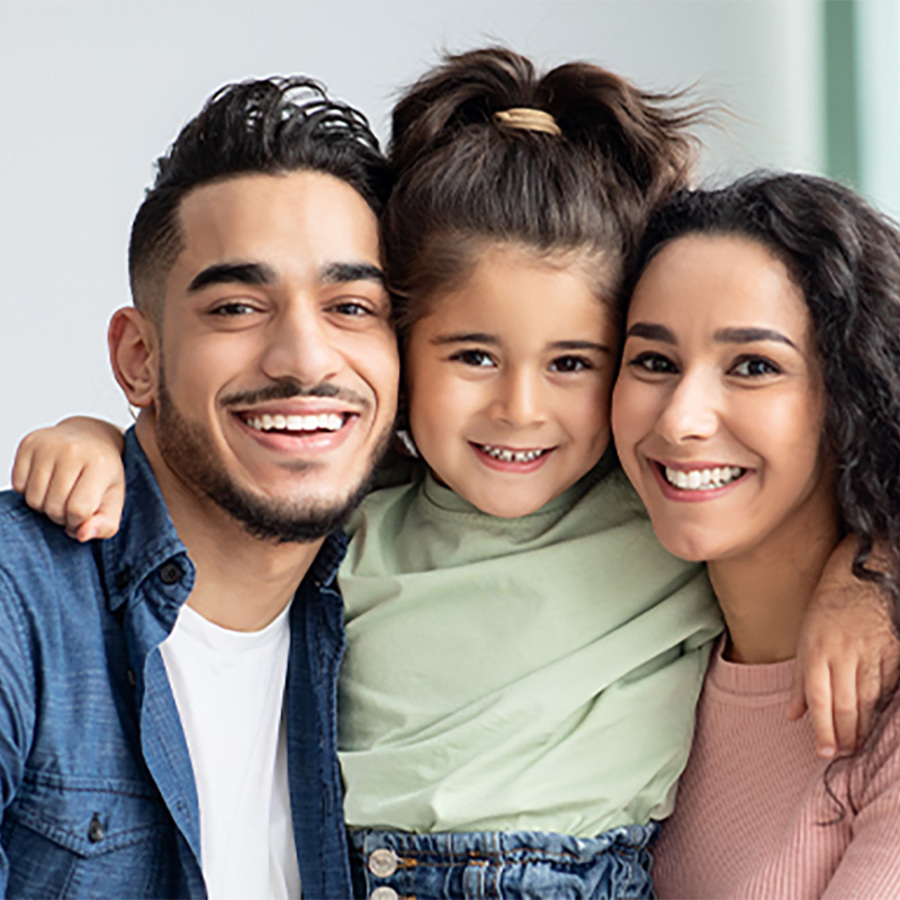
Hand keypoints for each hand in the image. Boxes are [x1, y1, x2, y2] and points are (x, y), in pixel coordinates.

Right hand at [11, 416, 125, 540]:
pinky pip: (18, 485)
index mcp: (100, 464)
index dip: (78, 522)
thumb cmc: (102, 473)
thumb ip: (105, 525)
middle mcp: (73, 450)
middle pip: (53, 507)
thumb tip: (82, 534)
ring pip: (33, 499)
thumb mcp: (114, 501)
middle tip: (70, 505)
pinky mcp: (29, 443)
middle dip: (61, 516)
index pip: (78, 510)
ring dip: (44, 506)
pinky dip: (29, 491)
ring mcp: (48, 444)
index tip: (83, 516)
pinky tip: (46, 482)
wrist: (90, 438)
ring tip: (59, 495)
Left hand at [789, 536, 899, 757]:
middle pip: (846, 705)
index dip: (822, 728)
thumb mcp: (804, 638)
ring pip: (869, 700)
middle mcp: (843, 654)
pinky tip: (875, 720)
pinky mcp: (893, 652)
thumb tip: (792, 715)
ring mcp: (871, 653)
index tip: (823, 751)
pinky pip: (887, 687)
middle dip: (844, 734)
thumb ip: (798, 680)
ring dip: (863, 727)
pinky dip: (881, 707)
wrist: (864, 576)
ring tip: (856, 744)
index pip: (819, 698)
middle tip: (842, 753)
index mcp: (816, 650)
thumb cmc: (827, 608)